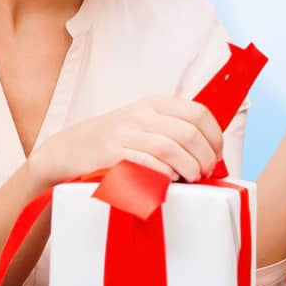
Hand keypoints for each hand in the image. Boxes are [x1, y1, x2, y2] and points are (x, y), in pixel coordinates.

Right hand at [29, 98, 223, 187]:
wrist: (69, 150)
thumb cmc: (113, 142)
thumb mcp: (142, 124)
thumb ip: (172, 129)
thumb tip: (211, 151)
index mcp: (153, 104)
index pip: (198, 113)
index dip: (214, 137)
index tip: (216, 157)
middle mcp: (140, 114)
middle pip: (189, 133)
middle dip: (205, 159)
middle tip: (203, 174)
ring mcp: (125, 133)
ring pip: (172, 149)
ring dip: (188, 169)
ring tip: (189, 179)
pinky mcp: (112, 153)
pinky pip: (148, 164)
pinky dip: (164, 175)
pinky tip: (167, 181)